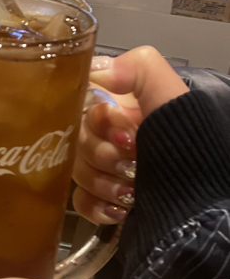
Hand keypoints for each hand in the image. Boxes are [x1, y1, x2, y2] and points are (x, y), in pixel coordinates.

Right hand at [73, 46, 188, 223]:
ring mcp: (106, 171)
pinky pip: (80, 200)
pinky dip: (97, 206)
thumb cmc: (189, 149)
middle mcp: (112, 137)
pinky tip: (119, 209)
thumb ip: (138, 68)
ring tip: (133, 191)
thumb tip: (94, 72)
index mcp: (124, 110)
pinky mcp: (104, 201)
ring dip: (104, 183)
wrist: (201, 207)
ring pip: (77, 171)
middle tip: (133, 162)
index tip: (126, 132)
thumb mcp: (171, 98)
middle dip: (104, 155)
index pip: (83, 107)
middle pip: (77, 141)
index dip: (99, 122)